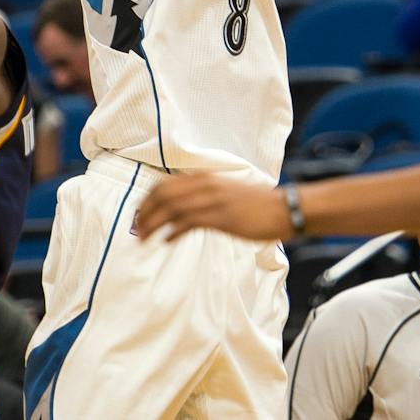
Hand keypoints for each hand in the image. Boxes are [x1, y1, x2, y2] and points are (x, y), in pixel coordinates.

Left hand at [132, 174, 292, 241]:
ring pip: (171, 208)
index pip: (165, 184)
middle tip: (136, 229)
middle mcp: (205, 185)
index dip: (147, 200)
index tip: (139, 214)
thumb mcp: (227, 193)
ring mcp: (212, 200)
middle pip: (162, 194)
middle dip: (144, 212)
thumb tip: (184, 208)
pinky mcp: (220, 217)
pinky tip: (166, 241)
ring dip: (152, 224)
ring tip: (143, 239)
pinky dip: (172, 232)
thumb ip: (206, 195)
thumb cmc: (257, 204)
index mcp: (205, 178)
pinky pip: (187, 222)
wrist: (282, 208)